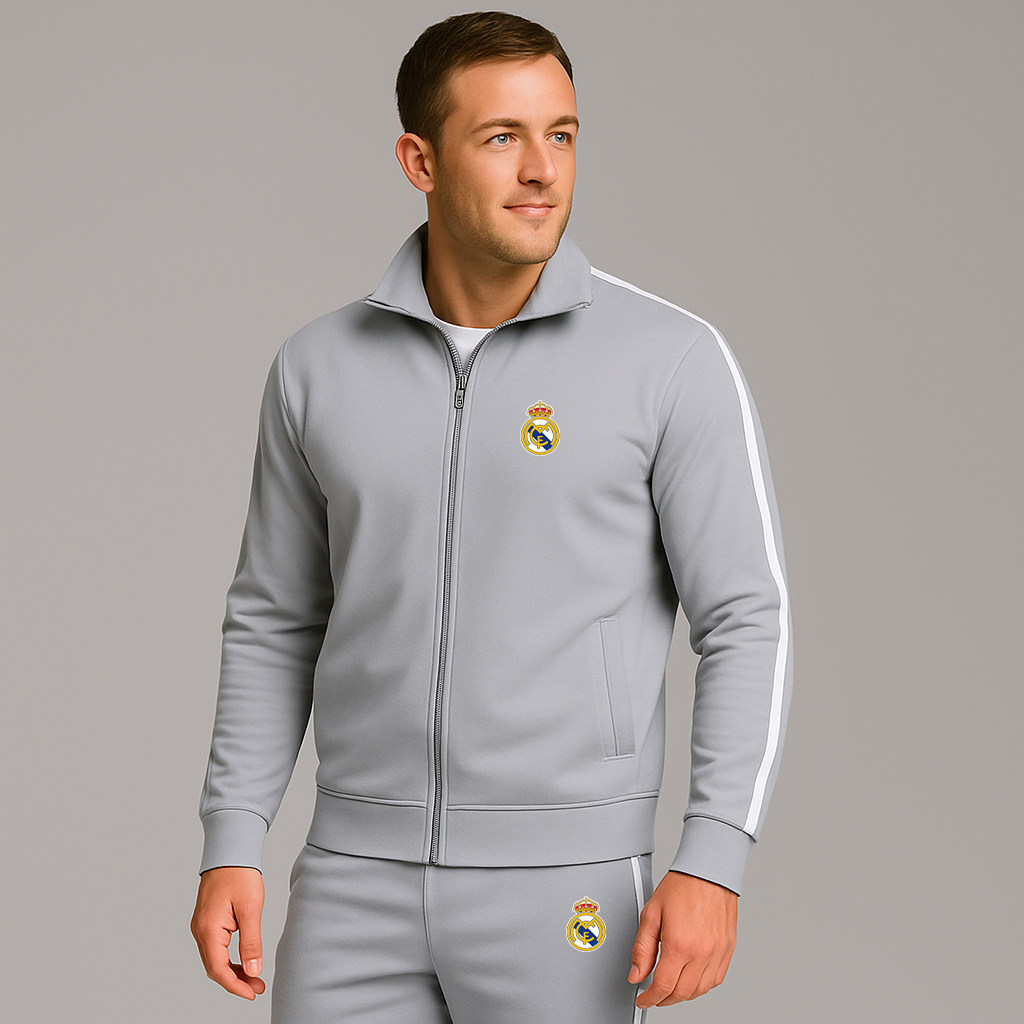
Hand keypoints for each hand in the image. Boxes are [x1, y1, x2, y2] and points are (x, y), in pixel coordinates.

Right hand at [190, 866, 266, 999]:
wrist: (230, 851)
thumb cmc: (240, 875)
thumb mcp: (251, 908)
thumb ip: (251, 942)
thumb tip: (253, 970)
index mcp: (208, 929)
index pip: (219, 970)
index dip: (235, 986)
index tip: (252, 993)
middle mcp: (199, 930)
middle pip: (214, 968)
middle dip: (235, 981)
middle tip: (257, 987)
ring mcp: (201, 926)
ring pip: (214, 959)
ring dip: (232, 971)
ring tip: (254, 977)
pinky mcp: (206, 921)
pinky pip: (214, 947)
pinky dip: (228, 958)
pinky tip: (243, 960)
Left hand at [627, 870, 737, 1005]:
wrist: (708, 870)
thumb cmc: (682, 885)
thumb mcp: (651, 913)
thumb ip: (642, 948)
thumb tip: (636, 974)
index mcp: (680, 945)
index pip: (662, 986)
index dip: (649, 998)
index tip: (643, 999)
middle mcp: (702, 953)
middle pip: (681, 993)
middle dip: (664, 999)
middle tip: (653, 995)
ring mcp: (718, 953)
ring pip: (700, 991)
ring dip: (683, 995)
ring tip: (670, 988)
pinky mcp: (728, 949)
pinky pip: (716, 980)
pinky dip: (702, 986)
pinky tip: (692, 979)